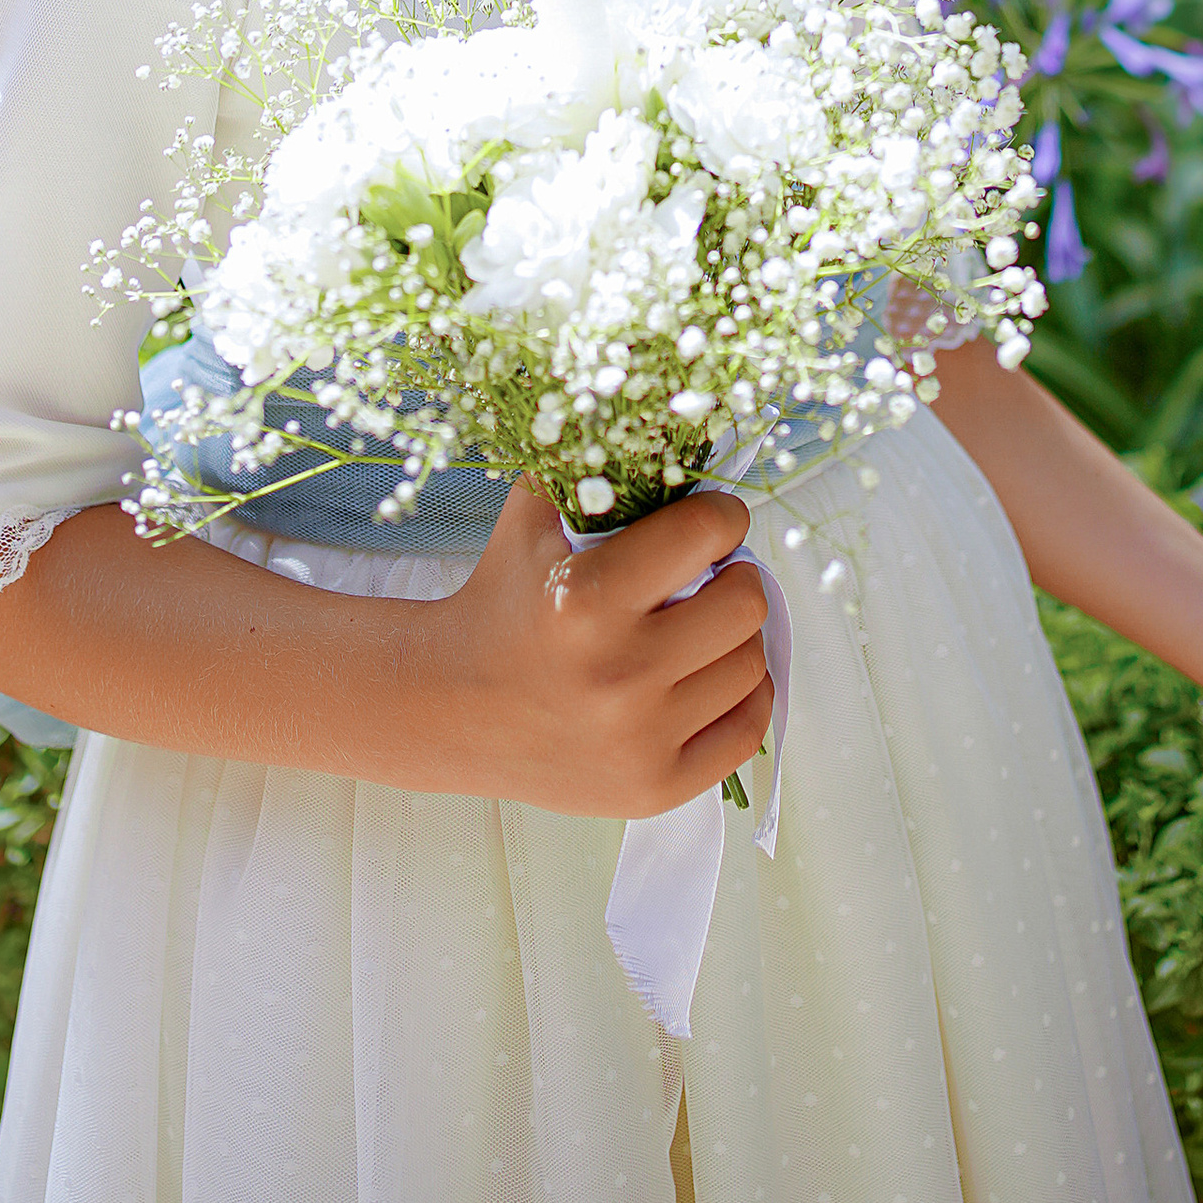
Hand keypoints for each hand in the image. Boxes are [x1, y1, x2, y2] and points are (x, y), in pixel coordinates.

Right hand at [427, 477, 774, 818]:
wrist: (449, 708)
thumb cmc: (502, 600)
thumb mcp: (532, 518)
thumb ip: (589, 457)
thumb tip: (661, 415)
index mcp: (586, 599)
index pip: (708, 533)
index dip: (720, 516)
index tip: (711, 520)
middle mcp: (618, 675)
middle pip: (745, 602)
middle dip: (735, 576)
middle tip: (708, 575)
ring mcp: (639, 740)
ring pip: (752, 664)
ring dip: (735, 636)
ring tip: (699, 625)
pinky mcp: (654, 788)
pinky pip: (748, 731)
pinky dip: (742, 696)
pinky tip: (709, 674)